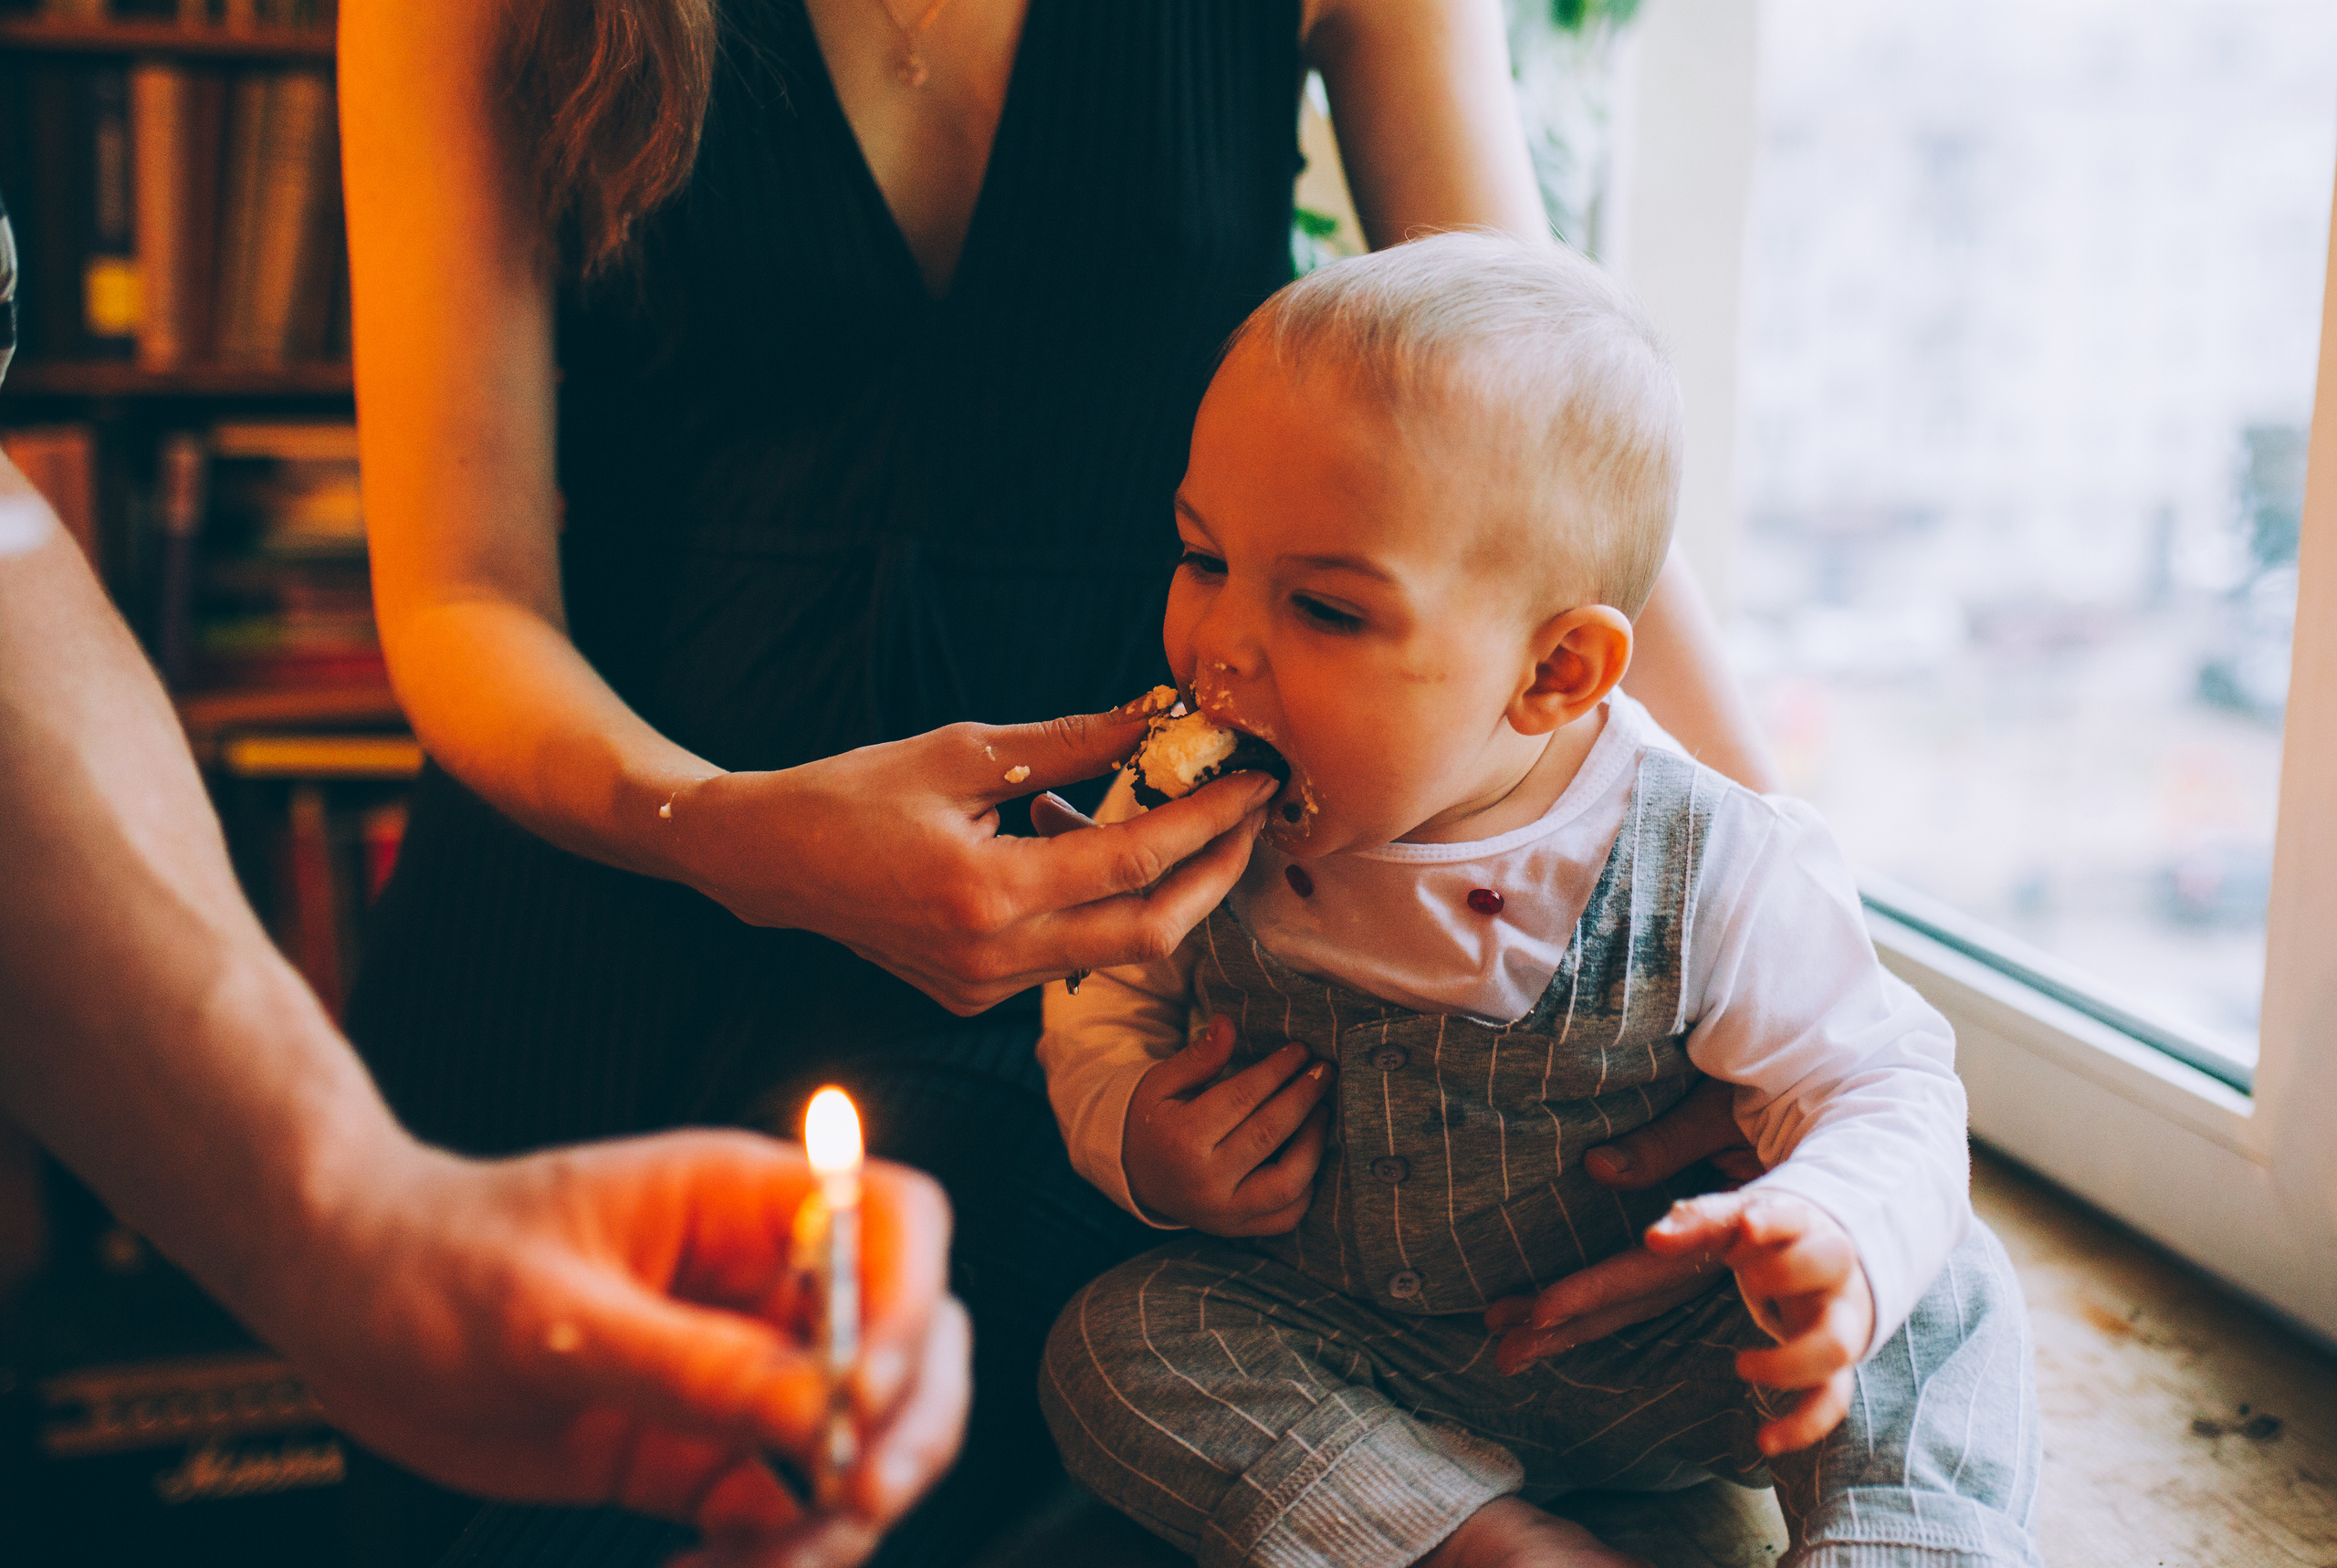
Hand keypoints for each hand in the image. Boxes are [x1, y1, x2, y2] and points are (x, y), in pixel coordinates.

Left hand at [266, 1131, 966, 1567]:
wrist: (336, 1304)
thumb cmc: (428, 1257)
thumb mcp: (550, 1314)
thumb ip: (690, 1365)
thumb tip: (818, 1413)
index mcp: (740, 1202)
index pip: (891, 1220)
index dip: (908, 1299)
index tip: (864, 1390)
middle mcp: (759, 1283)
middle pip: (907, 1341)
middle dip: (905, 1428)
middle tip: (855, 1500)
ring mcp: (733, 1372)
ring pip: (848, 1443)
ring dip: (832, 1517)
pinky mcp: (692, 1452)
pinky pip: (772, 1512)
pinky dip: (765, 1559)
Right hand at [671, 710, 1277, 1015]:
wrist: (769, 860)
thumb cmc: (856, 792)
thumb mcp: (962, 751)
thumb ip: (1070, 743)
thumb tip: (1158, 717)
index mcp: (986, 891)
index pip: (1135, 862)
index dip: (1208, 821)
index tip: (1255, 782)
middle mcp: (992, 956)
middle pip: (1150, 932)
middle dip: (1215, 875)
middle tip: (1251, 819)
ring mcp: (983, 987)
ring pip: (1115, 949)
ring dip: (1162, 890)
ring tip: (1178, 821)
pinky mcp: (974, 996)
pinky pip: (1069, 955)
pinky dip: (1099, 905)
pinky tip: (1086, 847)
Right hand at [1123, 1016, 1334, 1234]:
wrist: (1134, 1174)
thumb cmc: (1153, 1120)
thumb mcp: (1163, 1083)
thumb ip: (1198, 1057)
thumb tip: (1227, 1023)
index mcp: (1183, 1140)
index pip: (1243, 1097)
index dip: (1277, 1070)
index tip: (1301, 1049)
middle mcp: (1206, 1182)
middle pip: (1270, 1134)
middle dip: (1304, 1097)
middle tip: (1324, 1070)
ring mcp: (1225, 1213)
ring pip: (1288, 1184)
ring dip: (1314, 1143)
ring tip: (1323, 1110)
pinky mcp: (1239, 1230)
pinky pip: (1287, 1215)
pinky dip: (1307, 1186)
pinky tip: (1312, 1152)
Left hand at [1486, 1079, 1766, 1371]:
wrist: (1844, 1136)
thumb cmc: (1777, 1106)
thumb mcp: (1719, 1116)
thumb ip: (1664, 1145)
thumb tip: (1596, 1167)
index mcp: (1728, 1226)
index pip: (1651, 1268)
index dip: (1596, 1291)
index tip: (1540, 1312)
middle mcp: (1721, 1254)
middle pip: (1638, 1297)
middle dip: (1570, 1324)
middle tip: (1504, 1349)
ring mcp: (1720, 1259)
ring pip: (1642, 1300)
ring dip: (1577, 1324)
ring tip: (1510, 1346)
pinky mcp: (1715, 1253)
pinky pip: (1655, 1289)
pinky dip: (1606, 1308)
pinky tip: (1554, 1328)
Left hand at [1644, 1191, 1874, 1455]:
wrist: (1830, 1266)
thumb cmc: (1771, 1239)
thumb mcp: (1735, 1221)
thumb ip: (1695, 1223)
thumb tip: (1655, 1239)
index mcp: (1801, 1225)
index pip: (1793, 1217)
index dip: (1773, 1223)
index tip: (1745, 1228)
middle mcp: (1830, 1270)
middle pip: (1829, 1262)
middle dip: (1782, 1273)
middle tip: (1747, 1279)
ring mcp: (1837, 1319)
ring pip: (1837, 1344)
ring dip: (1790, 1361)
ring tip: (1742, 1366)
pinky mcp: (1833, 1365)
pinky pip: (1831, 1399)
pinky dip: (1803, 1424)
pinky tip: (1764, 1442)